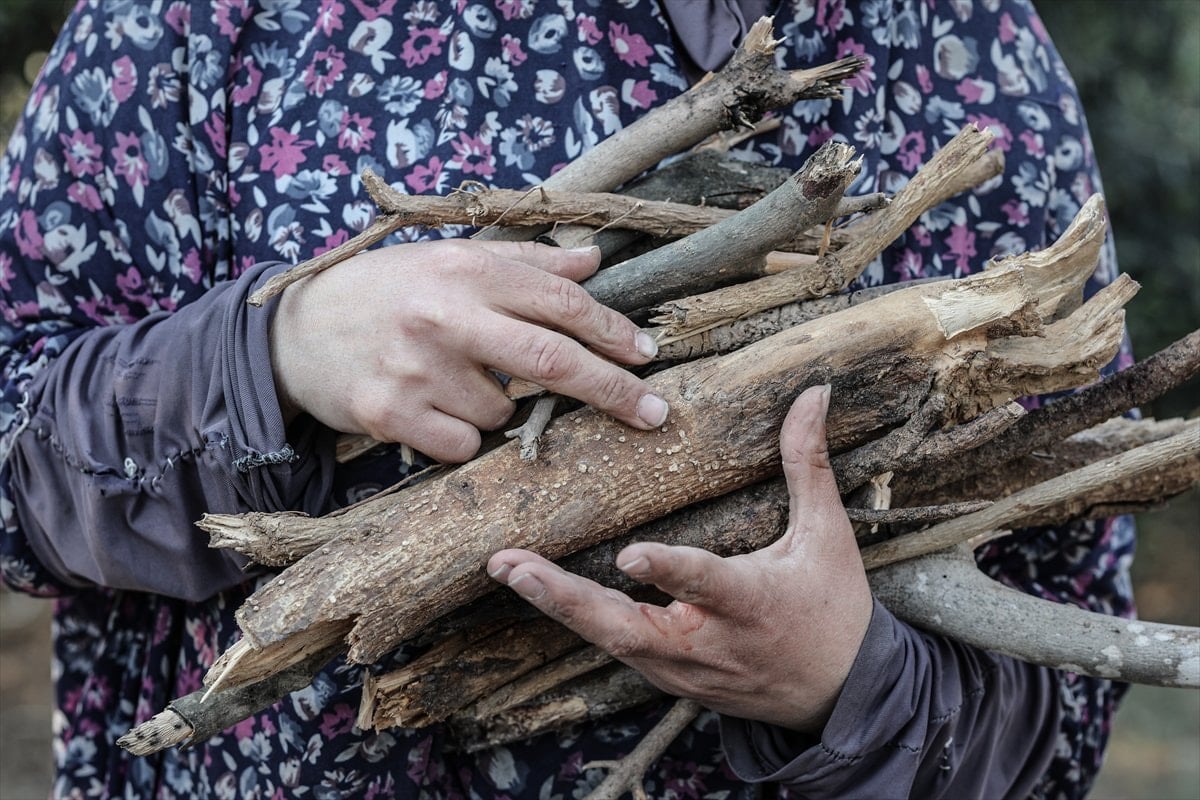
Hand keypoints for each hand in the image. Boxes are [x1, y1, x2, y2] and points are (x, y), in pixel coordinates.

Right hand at [269, 240, 666, 462]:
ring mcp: (415, 368)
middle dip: (615, 390)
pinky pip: (463, 444)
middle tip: (657, 413)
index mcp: (464, 269)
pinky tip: (428, 406)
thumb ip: (524, 263)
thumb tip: (594, 261)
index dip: (611, 331)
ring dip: (500, 408)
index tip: (646, 354)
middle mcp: (443, 315)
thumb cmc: (383, 292)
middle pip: (553, 362)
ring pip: (503, 413)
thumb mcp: (448, 261)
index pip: (560, 300)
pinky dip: (461, 435)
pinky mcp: (388, 415)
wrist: (292, 332)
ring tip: (453, 379)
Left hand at [487, 384, 872, 732]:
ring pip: (610, 641)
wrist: (838, 697)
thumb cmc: (833, 609)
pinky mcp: (668, 679)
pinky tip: (539, 588)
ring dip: (558, 605)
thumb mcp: (827, 536)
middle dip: (567, 599)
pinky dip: (577, 619)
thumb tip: (815, 393)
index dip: (668, 571)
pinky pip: (615, 648)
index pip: (706, 584)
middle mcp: (709, 643)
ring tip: (508, 569)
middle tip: (513, 566)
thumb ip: (809, 463)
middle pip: (627, 628)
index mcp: (752, 603)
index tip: (629, 555)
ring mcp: (683, 668)